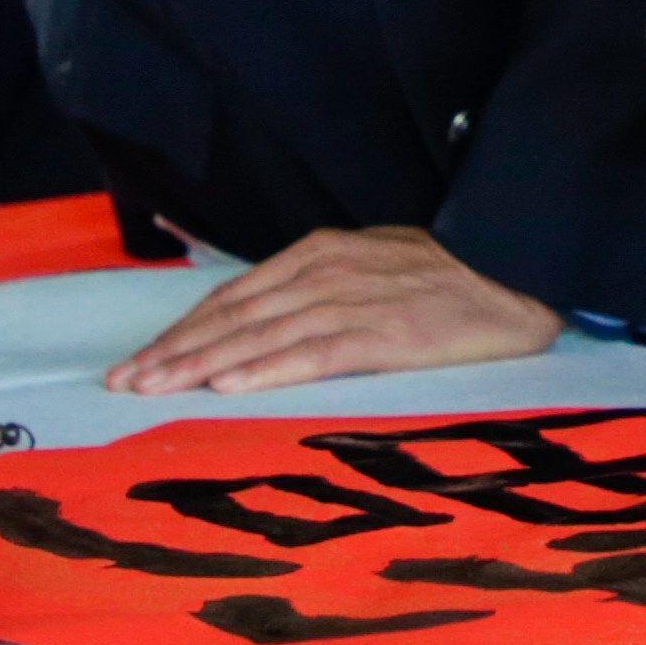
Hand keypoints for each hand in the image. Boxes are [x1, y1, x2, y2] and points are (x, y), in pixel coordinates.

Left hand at [106, 225, 558, 395]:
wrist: (522, 270)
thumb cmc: (452, 279)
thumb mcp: (374, 267)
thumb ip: (321, 290)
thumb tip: (268, 325)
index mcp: (320, 253)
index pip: (233, 297)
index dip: (182, 331)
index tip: (140, 360)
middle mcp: (326, 271)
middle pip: (233, 317)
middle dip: (173, 352)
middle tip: (123, 384)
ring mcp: (354, 301)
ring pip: (259, 337)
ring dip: (200, 367)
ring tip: (155, 391)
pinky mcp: (385, 334)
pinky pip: (312, 355)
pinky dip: (265, 371)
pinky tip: (228, 387)